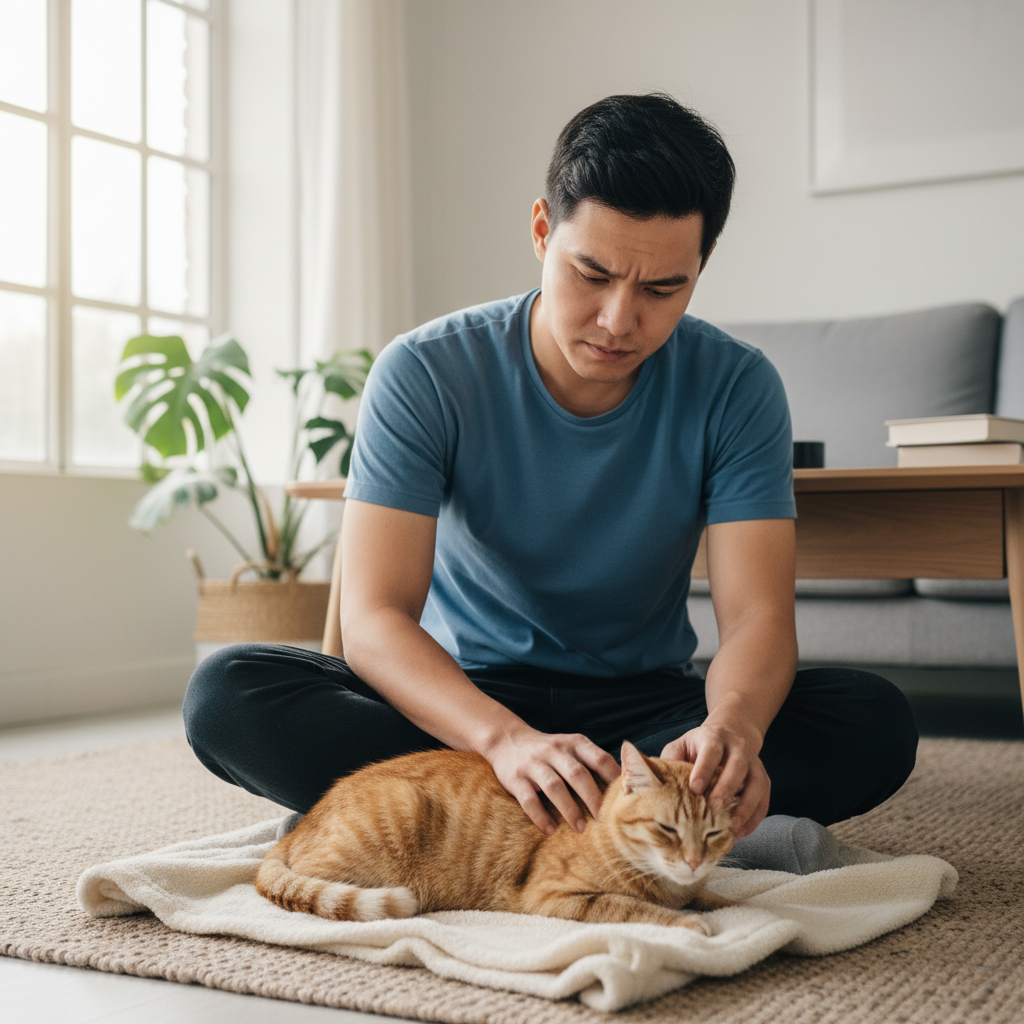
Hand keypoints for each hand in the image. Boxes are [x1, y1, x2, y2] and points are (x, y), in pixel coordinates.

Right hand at [482, 727, 620, 834]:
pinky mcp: (515, 778)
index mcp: (574, 743)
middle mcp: (555, 750)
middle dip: (594, 799)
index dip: (614, 779)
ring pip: (554, 787)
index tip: (624, 800)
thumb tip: (624, 788)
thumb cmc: (549, 751)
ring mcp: (534, 763)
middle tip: (605, 822)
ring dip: (569, 809)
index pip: (599, 758)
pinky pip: (528, 799)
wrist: (507, 740)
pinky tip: (550, 829)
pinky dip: (540, 816)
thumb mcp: (571, 747)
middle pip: (578, 774)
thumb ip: (592, 762)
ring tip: (580, 829)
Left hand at [660, 721, 769, 838]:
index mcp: (713, 737)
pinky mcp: (764, 780)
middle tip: (713, 809)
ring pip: (755, 784)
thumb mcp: (680, 748)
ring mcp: (754, 763)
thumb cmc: (697, 749)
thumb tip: (653, 783)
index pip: (711, 750)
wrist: (730, 737)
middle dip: (725, 788)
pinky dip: (753, 818)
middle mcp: (737, 747)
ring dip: (744, 807)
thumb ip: (669, 762)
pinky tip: (740, 832)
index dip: (703, 769)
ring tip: (731, 828)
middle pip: (737, 765)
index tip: (693, 788)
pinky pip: (764, 800)